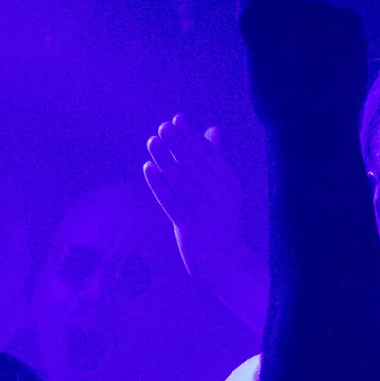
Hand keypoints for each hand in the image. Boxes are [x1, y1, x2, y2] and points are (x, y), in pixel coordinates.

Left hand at [144, 114, 267, 332]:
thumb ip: (215, 159)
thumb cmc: (220, 217)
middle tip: (161, 128)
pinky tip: (148, 168)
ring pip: (181, 180)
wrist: (224, 260)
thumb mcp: (223, 188)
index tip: (176, 120)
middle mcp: (220, 196)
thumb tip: (212, 128)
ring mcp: (206, 212)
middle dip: (177, 143)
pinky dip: (158, 183)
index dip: (192, 136)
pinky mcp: (190, 227)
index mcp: (230, 184)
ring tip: (152, 142)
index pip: (209, 154)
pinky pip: (171, 201)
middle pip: (195, 164)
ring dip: (165, 158)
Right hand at [238, 0, 368, 137]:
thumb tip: (284, 30)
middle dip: (295, 24)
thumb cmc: (277, 104)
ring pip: (321, 14)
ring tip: (322, 68)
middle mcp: (286, 4)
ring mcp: (320, 10)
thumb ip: (267, 37)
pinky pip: (344, 19)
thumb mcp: (259, 65)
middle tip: (300, 60)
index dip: (266, 5)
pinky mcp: (348, 19)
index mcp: (256, 15)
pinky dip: (344, 35)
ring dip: (321, 31)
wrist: (314, 123)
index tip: (272, 32)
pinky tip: (339, 62)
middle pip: (293, 4)